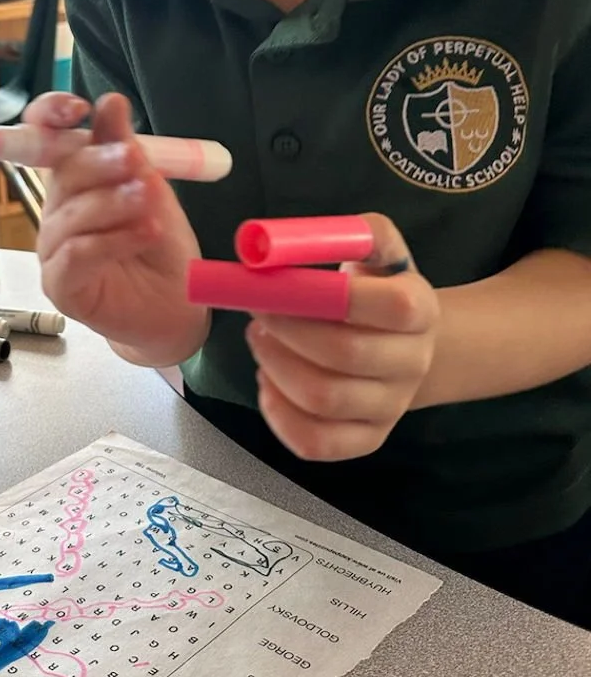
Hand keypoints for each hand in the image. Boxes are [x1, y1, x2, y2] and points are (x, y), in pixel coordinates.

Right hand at [26, 91, 208, 363]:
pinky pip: (77, 255)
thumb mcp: (150, 186)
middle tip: (133, 160)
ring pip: (70, 216)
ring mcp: (53, 250)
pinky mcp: (60, 286)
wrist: (178, 305)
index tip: (77, 108)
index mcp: (73, 178)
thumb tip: (110, 102)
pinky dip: (114, 240)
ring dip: (112, 203)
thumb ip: (125, 147)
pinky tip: (145, 231)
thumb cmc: (158, 246)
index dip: (49, 116)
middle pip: (61, 174)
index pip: (42, 137)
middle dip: (99, 162)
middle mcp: (56, 211)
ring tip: (148, 199)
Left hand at [243, 213, 437, 460]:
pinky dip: (278, 415)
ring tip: (260, 341)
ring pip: (324, 400)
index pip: (389, 306)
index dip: (325, 294)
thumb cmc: (374, 286)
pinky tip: (268, 384)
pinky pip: (317, 443)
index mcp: (419, 308)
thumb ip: (341, 233)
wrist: (404, 343)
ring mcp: (392, 407)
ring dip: (275, 367)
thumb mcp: (372, 245)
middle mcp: (413, 362)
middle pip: (346, 354)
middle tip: (255, 313)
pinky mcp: (368, 439)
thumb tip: (273, 242)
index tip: (274, 282)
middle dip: (286, 331)